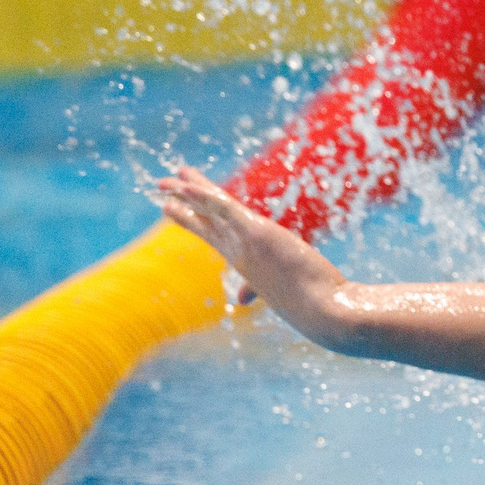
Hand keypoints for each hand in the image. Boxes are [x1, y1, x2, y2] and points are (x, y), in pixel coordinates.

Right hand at [155, 166, 349, 339]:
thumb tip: (242, 298)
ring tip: (173, 175)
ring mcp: (244, 243)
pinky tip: (189, 185)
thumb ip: (255, 287)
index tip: (171, 208)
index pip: (213, 234)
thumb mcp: (277, 290)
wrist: (321, 310)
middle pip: (205, 220)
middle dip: (184, 201)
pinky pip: (226, 209)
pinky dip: (206, 197)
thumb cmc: (308, 303)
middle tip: (163, 185)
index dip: (192, 219)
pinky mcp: (256, 233)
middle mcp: (238, 252)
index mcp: (243, 261)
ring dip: (190, 189)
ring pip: (212, 209)